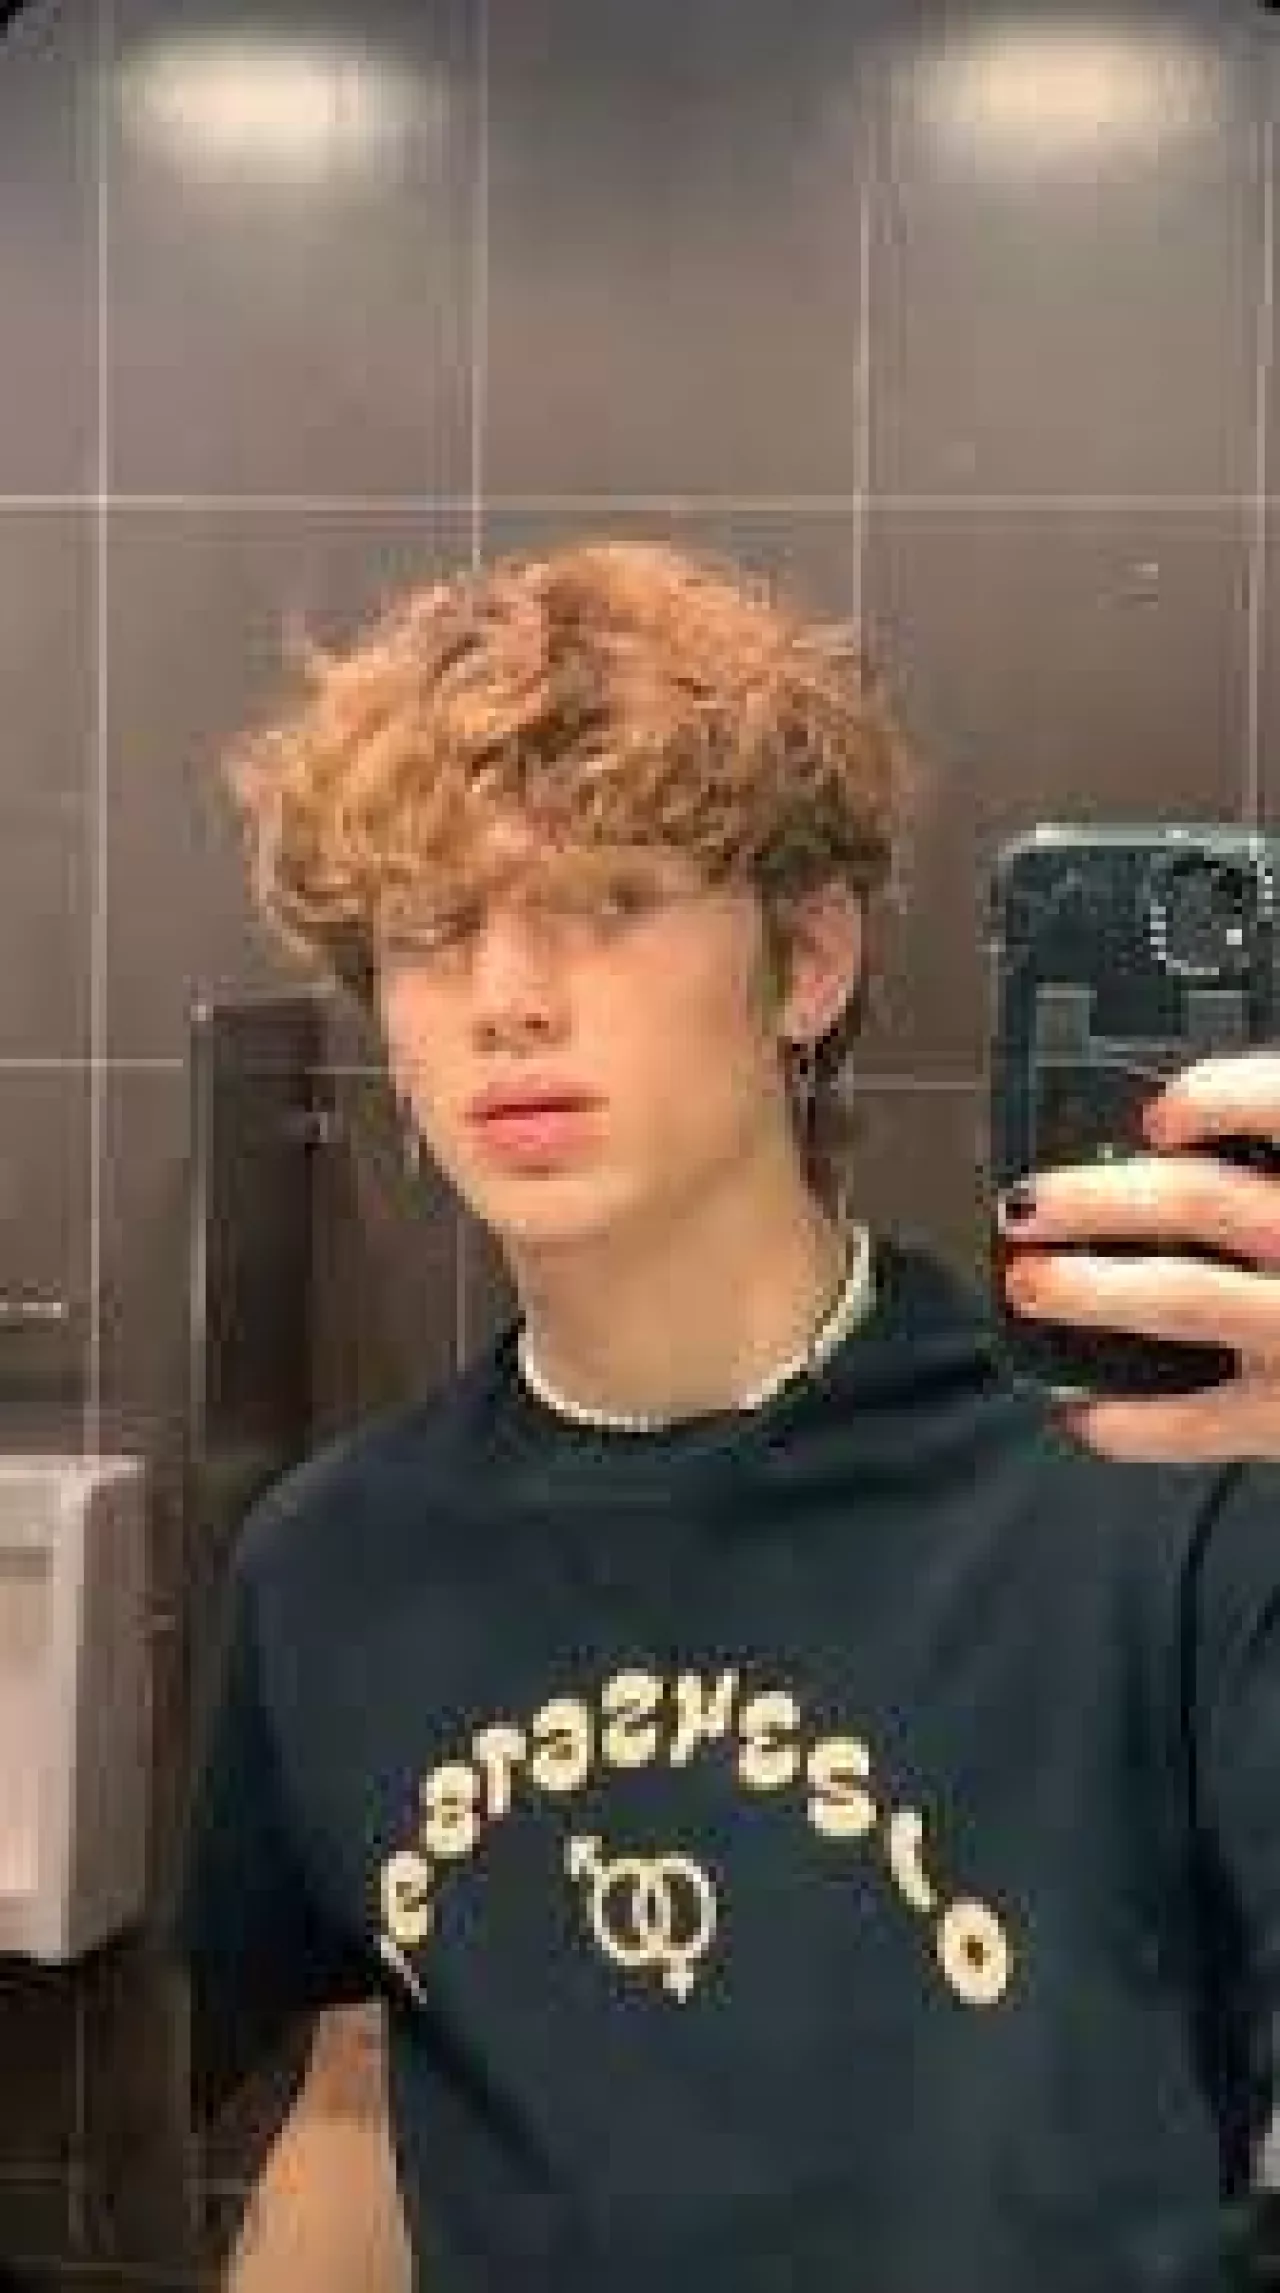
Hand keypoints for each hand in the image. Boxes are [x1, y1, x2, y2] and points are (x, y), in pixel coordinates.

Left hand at [997, 1050, 1279, 1461]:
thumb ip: (1277, 1152)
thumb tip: (1179, 1133)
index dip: (1215, 1096)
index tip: (1158, 1112)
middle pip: (1201, 1200)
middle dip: (1097, 1197)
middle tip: (1030, 1200)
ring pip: (1184, 1297)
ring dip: (1091, 1288)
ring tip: (1029, 1282)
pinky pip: (1201, 1426)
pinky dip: (1133, 1425)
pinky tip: (1084, 1414)